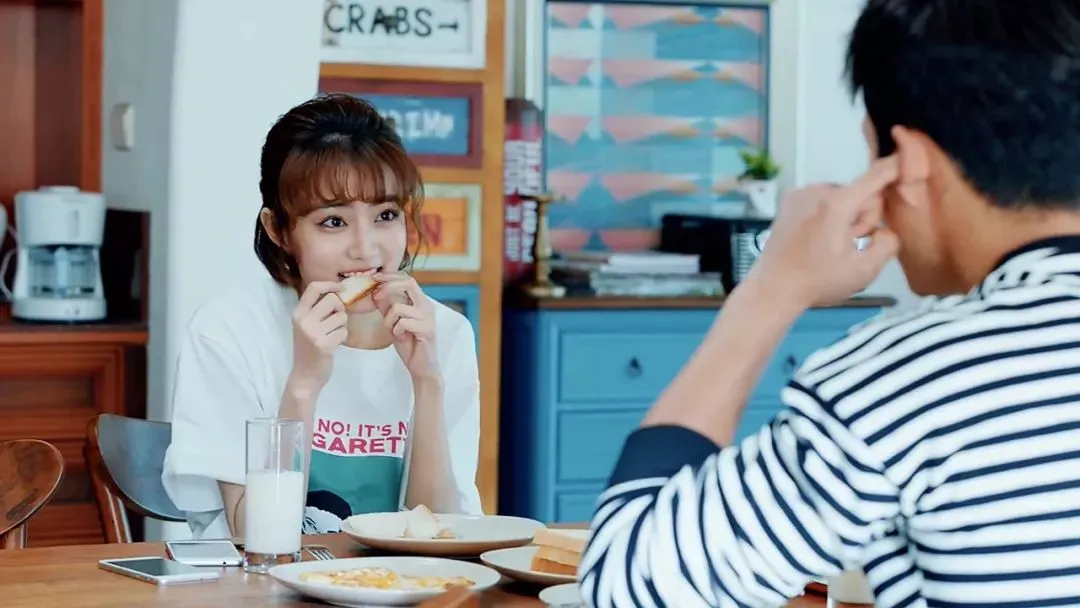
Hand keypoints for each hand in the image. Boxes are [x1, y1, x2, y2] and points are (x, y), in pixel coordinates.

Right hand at [288, 281, 346, 392]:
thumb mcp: (306, 325)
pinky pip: (344, 331)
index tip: (342, 287)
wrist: (305, 375)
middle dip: (340, 309)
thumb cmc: (308, 348)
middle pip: (333, 300)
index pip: (314, 288)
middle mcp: (303, 321)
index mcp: (298, 313)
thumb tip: (338, 293)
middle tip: (336, 320)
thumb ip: (316, 309)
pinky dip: (343, 337)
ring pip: (341, 316)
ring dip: (342, 325)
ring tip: (333, 335)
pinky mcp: (324, 345)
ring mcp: (313, 333)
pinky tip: (334, 344)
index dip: (331, 284)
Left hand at [372, 272, 438, 380]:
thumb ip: (387, 307)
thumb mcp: (393, 322)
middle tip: (375, 296)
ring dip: (388, 321)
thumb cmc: (409, 344)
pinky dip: (396, 331)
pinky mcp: (428, 329)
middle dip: (388, 286)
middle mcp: (427, 306)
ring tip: (393, 331)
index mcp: (420, 302)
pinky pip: (403, 323)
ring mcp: (429, 317)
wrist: (421, 366)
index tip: (374, 278)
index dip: (390, 276)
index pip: (407, 279)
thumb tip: (374, 291)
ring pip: (398, 308)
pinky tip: (401, 338)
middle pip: (408, 283)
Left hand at [747, 157, 900, 307]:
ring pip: (843, 197)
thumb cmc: (818, 282)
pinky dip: (828, 214)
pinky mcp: (790, 200)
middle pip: (861, 194)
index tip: (908, 157)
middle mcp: (818, 191)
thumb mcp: (863, 271)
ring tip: (831, 245)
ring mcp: (801, 193)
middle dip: (864, 217)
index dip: (895, 167)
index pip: (875, 176)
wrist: (773, 288)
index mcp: (837, 204)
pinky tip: (818, 238)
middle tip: (851, 244)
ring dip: (846, 217)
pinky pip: (823, 200)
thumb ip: (887, 244)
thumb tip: (887, 230)